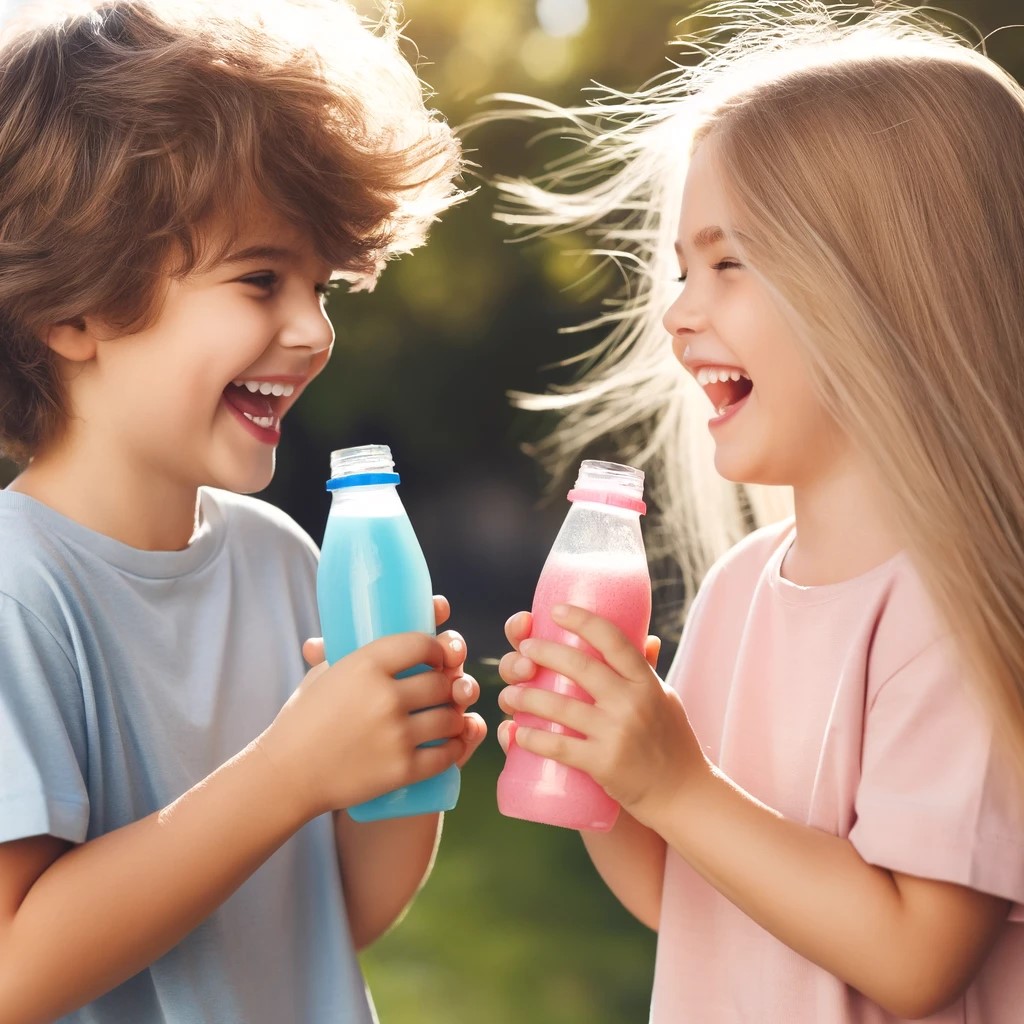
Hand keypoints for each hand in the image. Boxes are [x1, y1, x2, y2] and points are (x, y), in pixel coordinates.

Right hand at [257, 596, 484, 818]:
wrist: (287, 774)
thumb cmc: (303, 719)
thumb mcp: (323, 674)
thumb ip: (349, 651)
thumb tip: (364, 626)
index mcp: (365, 664)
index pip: (422, 643)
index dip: (439, 647)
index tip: (440, 656)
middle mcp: (385, 696)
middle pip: (442, 682)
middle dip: (450, 685)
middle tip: (445, 690)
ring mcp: (396, 734)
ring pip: (450, 717)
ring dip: (455, 716)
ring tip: (448, 716)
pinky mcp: (403, 769)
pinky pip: (447, 753)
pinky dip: (454, 747)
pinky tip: (450, 742)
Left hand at [496, 604, 705, 826]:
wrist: (682, 794)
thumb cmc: (672, 742)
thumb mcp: (665, 699)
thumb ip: (648, 670)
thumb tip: (646, 636)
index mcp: (646, 682)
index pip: (613, 640)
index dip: (582, 620)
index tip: (556, 610)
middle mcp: (632, 702)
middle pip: (579, 666)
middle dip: (543, 653)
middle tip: (524, 650)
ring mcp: (617, 733)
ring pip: (560, 707)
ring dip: (525, 697)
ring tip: (509, 694)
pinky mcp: (604, 764)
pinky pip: (559, 747)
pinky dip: (531, 739)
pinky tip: (515, 733)